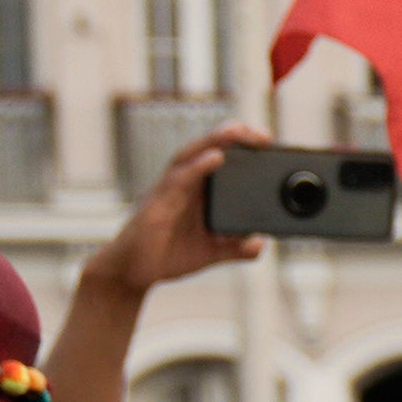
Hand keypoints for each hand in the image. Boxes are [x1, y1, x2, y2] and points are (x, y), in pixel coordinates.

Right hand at [86, 123, 270, 299]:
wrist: (133, 270)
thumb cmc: (167, 253)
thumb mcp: (211, 252)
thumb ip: (237, 247)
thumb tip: (261, 242)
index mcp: (197, 190)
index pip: (219, 159)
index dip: (241, 146)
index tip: (268, 140)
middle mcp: (184, 184)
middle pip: (207, 149)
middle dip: (233, 136)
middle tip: (262, 133)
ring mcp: (169, 190)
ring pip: (190, 156)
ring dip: (214, 140)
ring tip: (237, 131)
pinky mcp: (158, 204)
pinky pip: (178, 180)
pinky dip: (197, 167)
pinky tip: (215, 157)